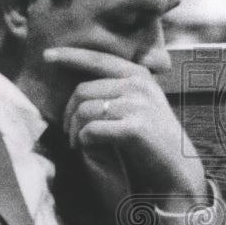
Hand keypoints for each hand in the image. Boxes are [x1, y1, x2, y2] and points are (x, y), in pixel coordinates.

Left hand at [44, 47, 207, 212]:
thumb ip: (121, 89)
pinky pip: (91, 130)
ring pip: (84, 110)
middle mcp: (139, 86)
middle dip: (68, 113)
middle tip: (67, 132)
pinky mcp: (133, 128)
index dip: (70, 56)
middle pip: (83, 90)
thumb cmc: (155, 140)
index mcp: (140, 76)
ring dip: (73, 130)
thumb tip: (82, 84)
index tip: (47, 56)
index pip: (98, 60)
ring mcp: (137, 105)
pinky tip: (87, 148)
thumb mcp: (144, 104)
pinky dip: (83, 141)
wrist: (178, 168)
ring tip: (76, 143)